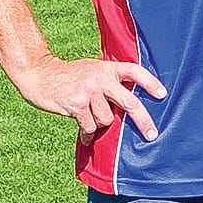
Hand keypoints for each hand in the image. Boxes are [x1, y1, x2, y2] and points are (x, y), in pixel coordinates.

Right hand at [16, 54, 166, 141]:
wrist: (39, 75)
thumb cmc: (69, 75)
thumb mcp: (92, 69)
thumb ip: (109, 80)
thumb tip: (127, 106)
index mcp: (107, 68)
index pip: (134, 71)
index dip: (150, 82)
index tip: (162, 95)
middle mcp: (100, 78)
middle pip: (129, 103)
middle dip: (143, 121)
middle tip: (152, 134)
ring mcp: (89, 91)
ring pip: (106, 119)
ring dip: (99, 124)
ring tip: (87, 117)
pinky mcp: (77, 105)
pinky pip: (90, 127)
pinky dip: (87, 134)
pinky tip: (83, 133)